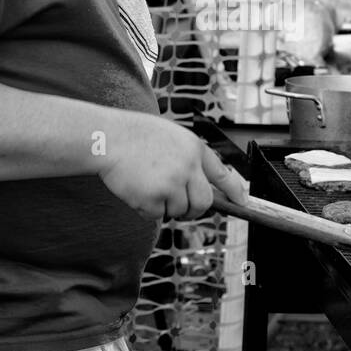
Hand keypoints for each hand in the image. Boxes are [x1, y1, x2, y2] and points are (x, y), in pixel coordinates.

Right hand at [98, 111, 247, 219]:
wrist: (108, 137)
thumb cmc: (135, 136)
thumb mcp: (172, 137)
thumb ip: (188, 159)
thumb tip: (200, 185)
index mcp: (194, 148)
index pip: (223, 174)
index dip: (235, 190)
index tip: (242, 202)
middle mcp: (188, 166)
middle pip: (203, 203)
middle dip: (193, 209)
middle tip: (179, 206)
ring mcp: (172, 183)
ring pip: (178, 211)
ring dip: (164, 206)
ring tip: (146, 183)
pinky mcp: (154, 198)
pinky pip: (156, 215)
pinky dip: (145, 208)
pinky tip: (135, 189)